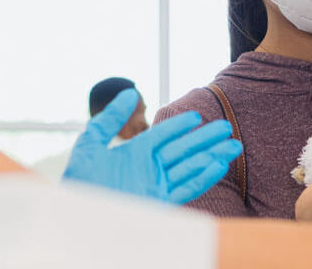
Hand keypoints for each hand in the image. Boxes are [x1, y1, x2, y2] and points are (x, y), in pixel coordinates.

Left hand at [63, 89, 242, 203]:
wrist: (77, 219)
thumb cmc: (80, 184)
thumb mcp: (90, 145)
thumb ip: (109, 120)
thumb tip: (129, 92)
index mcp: (134, 154)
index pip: (164, 135)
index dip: (181, 125)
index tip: (198, 115)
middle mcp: (149, 169)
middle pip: (183, 149)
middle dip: (206, 139)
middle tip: (227, 128)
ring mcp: (156, 187)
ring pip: (190, 167)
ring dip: (212, 156)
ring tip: (234, 146)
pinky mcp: (160, 204)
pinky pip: (186, 189)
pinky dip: (204, 178)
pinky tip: (218, 166)